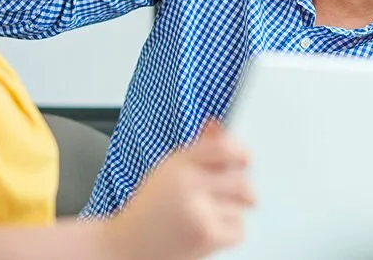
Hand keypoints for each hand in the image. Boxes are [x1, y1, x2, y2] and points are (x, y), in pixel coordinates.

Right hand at [111, 121, 253, 259]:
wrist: (126, 247)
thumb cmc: (150, 208)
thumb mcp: (168, 170)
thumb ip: (197, 149)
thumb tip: (217, 125)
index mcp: (178, 164)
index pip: (221, 148)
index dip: (239, 151)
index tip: (246, 157)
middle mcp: (188, 184)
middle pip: (239, 179)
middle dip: (244, 188)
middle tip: (241, 194)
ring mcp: (198, 210)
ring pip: (240, 206)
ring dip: (232, 211)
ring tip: (208, 215)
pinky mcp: (205, 235)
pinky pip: (238, 229)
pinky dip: (231, 232)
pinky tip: (209, 230)